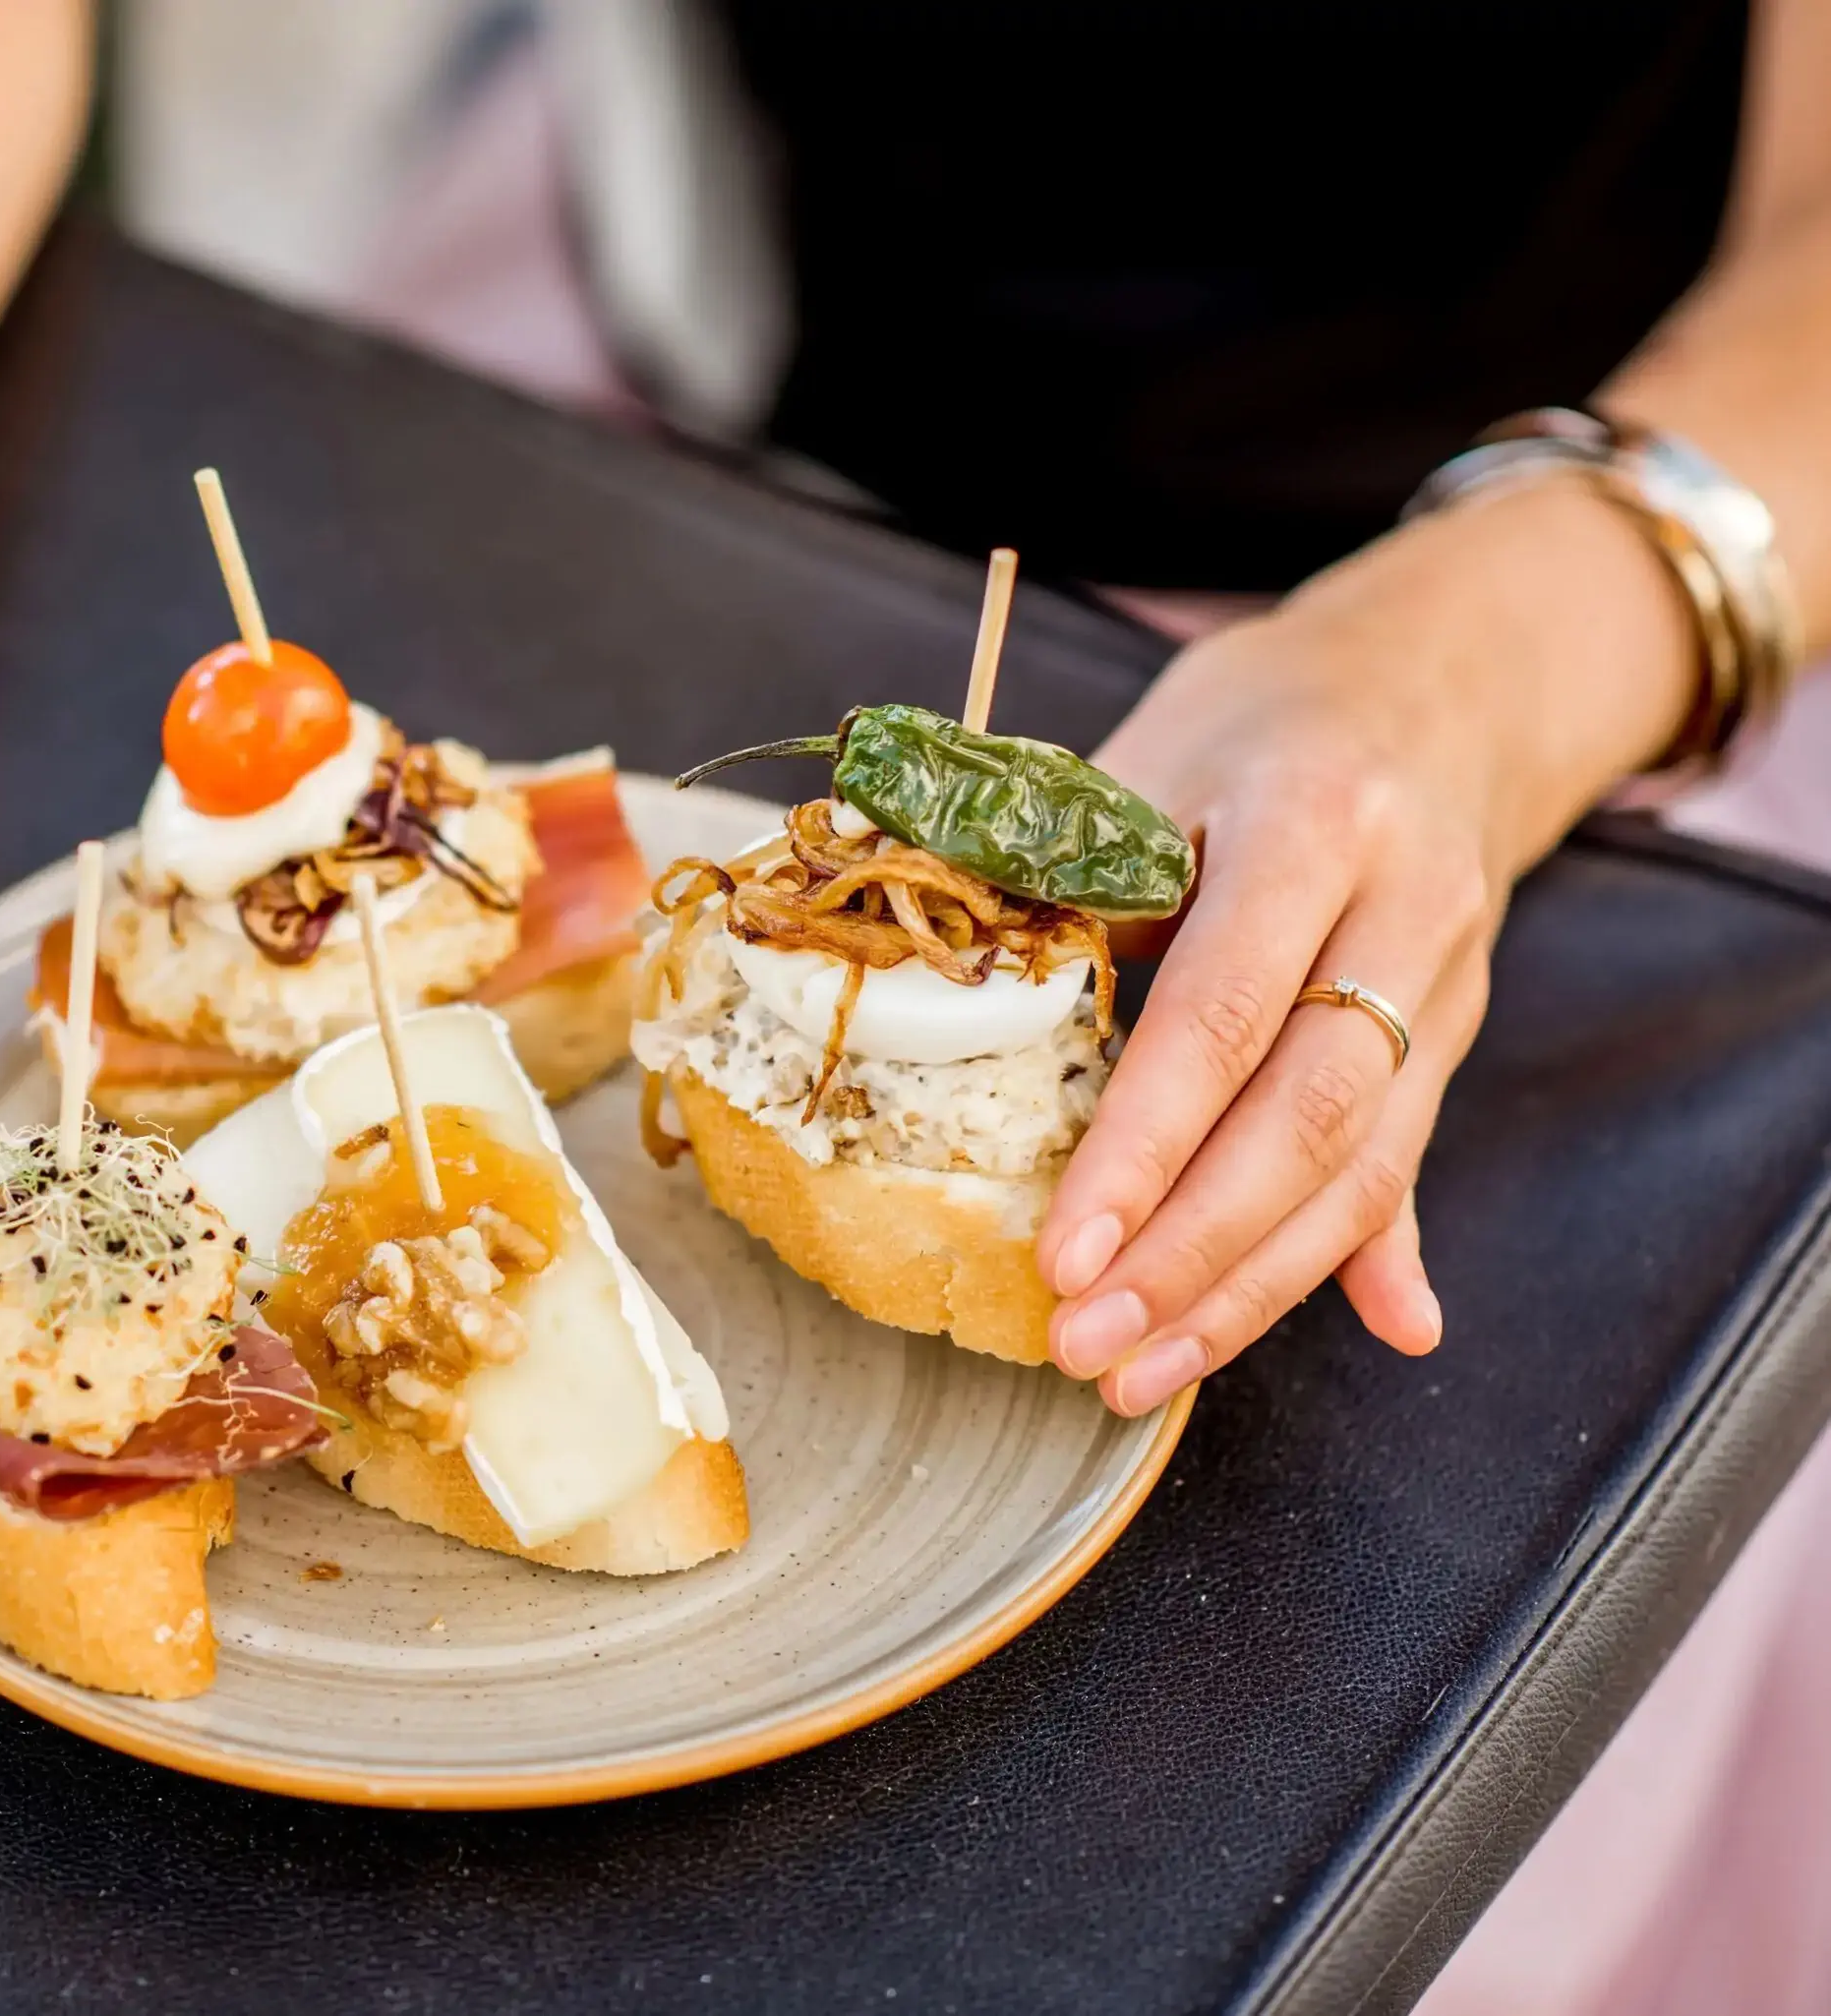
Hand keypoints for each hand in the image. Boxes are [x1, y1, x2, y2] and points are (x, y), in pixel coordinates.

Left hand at [1035, 479, 1697, 1413]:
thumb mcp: (1144, 766)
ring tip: (1145, 1371)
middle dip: (1191, 1251)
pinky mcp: (1454, 1036)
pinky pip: (1407, 1161)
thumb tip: (916, 991)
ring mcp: (1448, 982)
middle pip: (1308, 1114)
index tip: (1064, 1246)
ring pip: (1364, 1163)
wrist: (1428, 680)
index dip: (1143, 1144)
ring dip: (1252, 1287)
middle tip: (1086, 1341)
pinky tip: (1387, 1331)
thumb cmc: (1250, 724)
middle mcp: (1405, 908)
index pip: (1223, 1011)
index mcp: (1313, 821)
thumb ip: (1057, 887)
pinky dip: (1379, 1253)